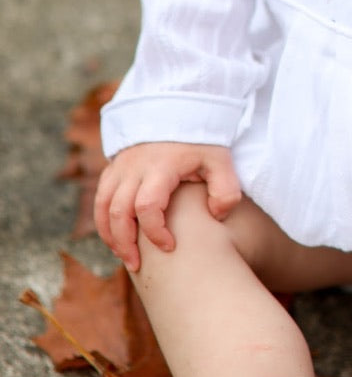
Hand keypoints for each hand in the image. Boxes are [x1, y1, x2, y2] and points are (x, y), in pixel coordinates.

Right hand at [94, 142, 241, 271]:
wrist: (181, 110)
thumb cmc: (202, 141)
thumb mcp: (221, 161)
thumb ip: (226, 190)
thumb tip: (216, 216)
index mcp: (162, 165)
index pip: (148, 206)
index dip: (155, 232)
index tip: (170, 247)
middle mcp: (135, 166)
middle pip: (119, 211)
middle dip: (125, 243)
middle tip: (138, 265)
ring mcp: (121, 166)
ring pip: (103, 207)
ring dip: (110, 236)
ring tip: (125, 257)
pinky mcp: (114, 167)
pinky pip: (100, 198)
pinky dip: (103, 221)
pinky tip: (117, 238)